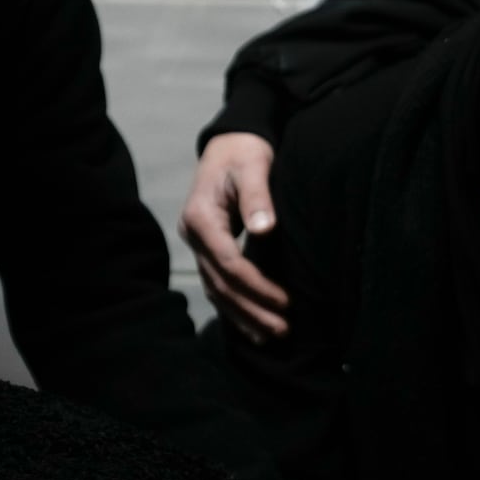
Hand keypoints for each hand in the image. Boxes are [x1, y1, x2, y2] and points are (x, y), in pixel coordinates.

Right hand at [178, 133, 289, 342]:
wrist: (230, 143)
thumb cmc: (245, 152)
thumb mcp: (253, 166)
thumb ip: (258, 197)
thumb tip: (265, 229)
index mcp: (201, 217)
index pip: (229, 263)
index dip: (257, 285)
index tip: (286, 301)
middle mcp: (193, 235)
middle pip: (221, 284)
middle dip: (252, 310)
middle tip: (282, 330)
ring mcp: (197, 244)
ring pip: (216, 290)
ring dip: (243, 316)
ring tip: (270, 336)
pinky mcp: (207, 250)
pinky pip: (218, 285)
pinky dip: (235, 307)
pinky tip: (253, 326)